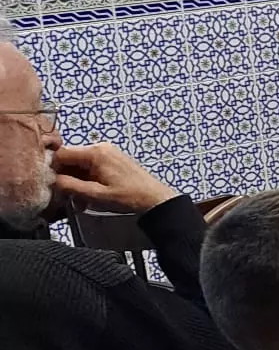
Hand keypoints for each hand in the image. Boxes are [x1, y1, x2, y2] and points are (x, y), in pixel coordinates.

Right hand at [51, 142, 176, 212]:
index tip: (53, 186)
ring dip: (77, 182)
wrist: (155, 199)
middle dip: (66, 179)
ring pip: (80, 165)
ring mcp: (107, 153)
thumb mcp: (96, 195)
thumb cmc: (129, 197)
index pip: (61, 154)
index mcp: (95, 153)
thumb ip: (71, 186)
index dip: (53, 170)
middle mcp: (100, 148)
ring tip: (81, 201)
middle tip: (68, 197)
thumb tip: (52, 180)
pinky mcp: (112, 160)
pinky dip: (87, 181)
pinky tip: (90, 196)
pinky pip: (91, 167)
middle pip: (70, 160)